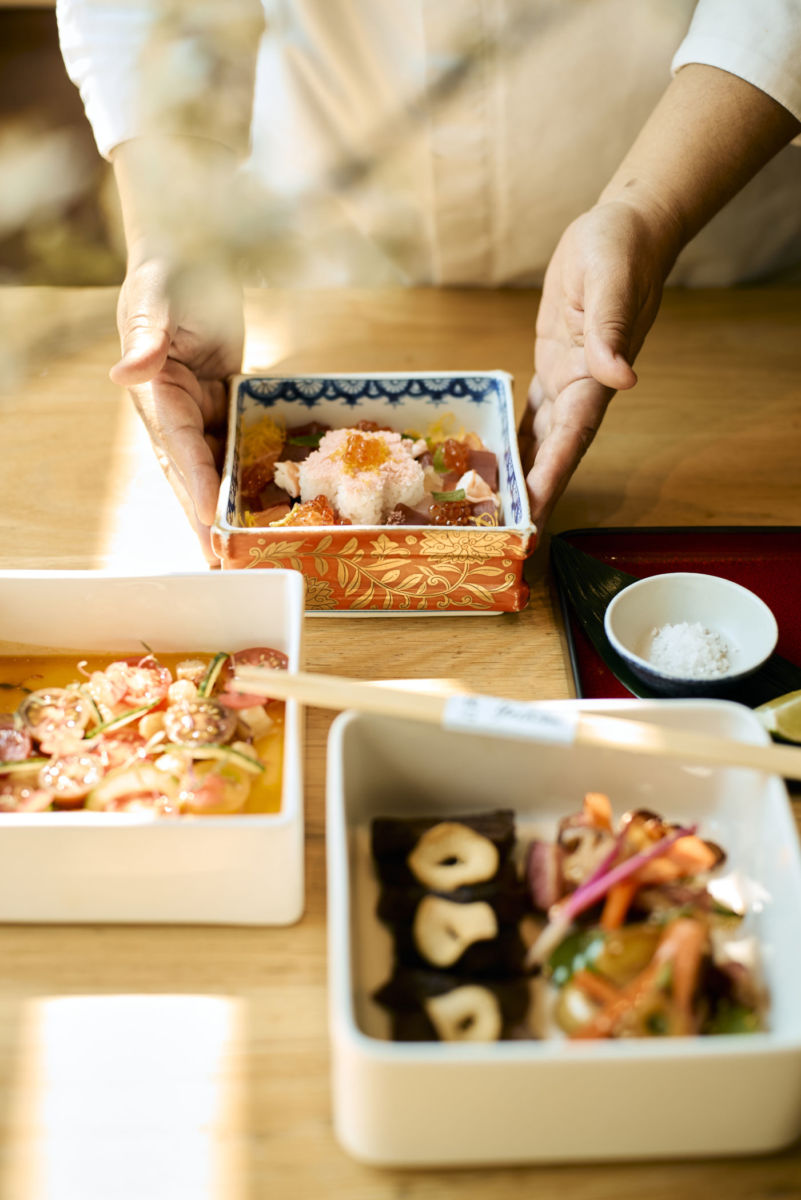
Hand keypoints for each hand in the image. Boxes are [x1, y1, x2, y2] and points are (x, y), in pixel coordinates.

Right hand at [110, 252, 243, 563]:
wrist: (192, 257)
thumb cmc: (170, 275)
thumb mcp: (155, 301)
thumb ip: (145, 337)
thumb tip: (125, 373)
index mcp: (157, 395)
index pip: (178, 448)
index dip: (195, 485)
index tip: (210, 520)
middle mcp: (176, 413)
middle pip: (193, 474)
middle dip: (207, 518)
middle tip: (223, 561)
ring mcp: (201, 413)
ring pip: (216, 469)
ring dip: (228, 508)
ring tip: (243, 551)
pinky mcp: (224, 406)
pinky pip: (236, 447)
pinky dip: (248, 476)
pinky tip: (266, 505)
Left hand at [519, 200, 677, 528]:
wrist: (624, 227)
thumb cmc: (621, 250)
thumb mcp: (613, 283)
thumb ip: (612, 332)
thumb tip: (623, 378)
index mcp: (596, 378)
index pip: (573, 439)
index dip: (553, 476)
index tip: (537, 512)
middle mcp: (582, 388)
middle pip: (556, 453)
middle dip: (536, 494)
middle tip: (512, 534)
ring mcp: (567, 379)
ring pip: (542, 440)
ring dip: (525, 475)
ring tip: (500, 512)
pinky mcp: (552, 364)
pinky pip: (532, 414)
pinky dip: (517, 441)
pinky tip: (498, 463)